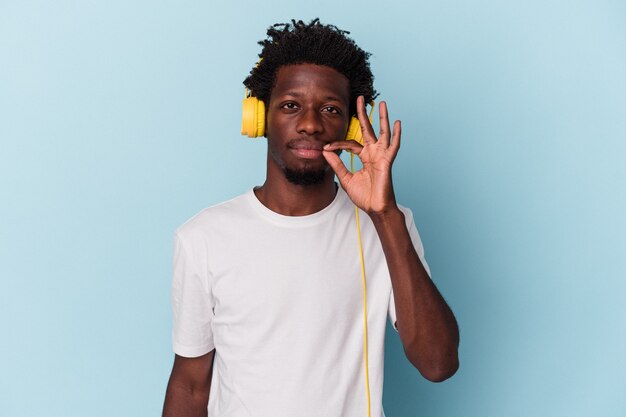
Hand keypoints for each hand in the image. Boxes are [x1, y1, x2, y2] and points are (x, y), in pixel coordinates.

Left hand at [322, 96, 400, 215]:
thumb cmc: (364, 196)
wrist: (374, 208)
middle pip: (368, 129)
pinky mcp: (387, 161)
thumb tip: (325, 151)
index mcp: (364, 156)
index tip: (326, 147)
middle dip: (364, 114)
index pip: (350, 144)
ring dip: (382, 118)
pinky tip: (397, 123)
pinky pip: (393, 146)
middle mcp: (373, 153)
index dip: (337, 144)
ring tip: (383, 103)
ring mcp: (381, 156)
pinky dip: (396, 135)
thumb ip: (337, 164)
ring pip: (382, 133)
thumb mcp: (345, 178)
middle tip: (360, 99)